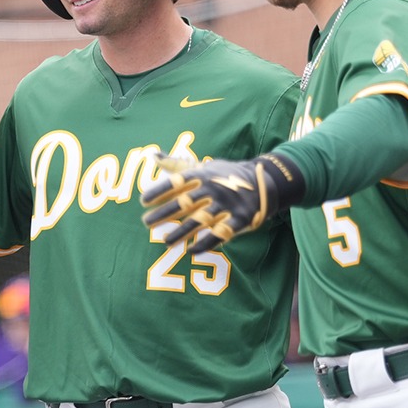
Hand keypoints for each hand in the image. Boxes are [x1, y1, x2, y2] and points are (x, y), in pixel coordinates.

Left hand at [139, 152, 302, 255]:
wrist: (263, 182)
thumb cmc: (225, 176)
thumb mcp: (204, 167)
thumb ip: (177, 165)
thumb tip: (154, 156)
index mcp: (202, 175)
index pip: (177, 182)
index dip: (159, 191)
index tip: (143, 201)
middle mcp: (213, 189)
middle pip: (184, 203)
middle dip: (164, 214)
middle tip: (146, 223)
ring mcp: (226, 205)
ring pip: (199, 221)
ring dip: (181, 232)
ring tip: (166, 242)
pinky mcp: (239, 220)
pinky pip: (220, 234)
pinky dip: (205, 244)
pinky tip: (191, 251)